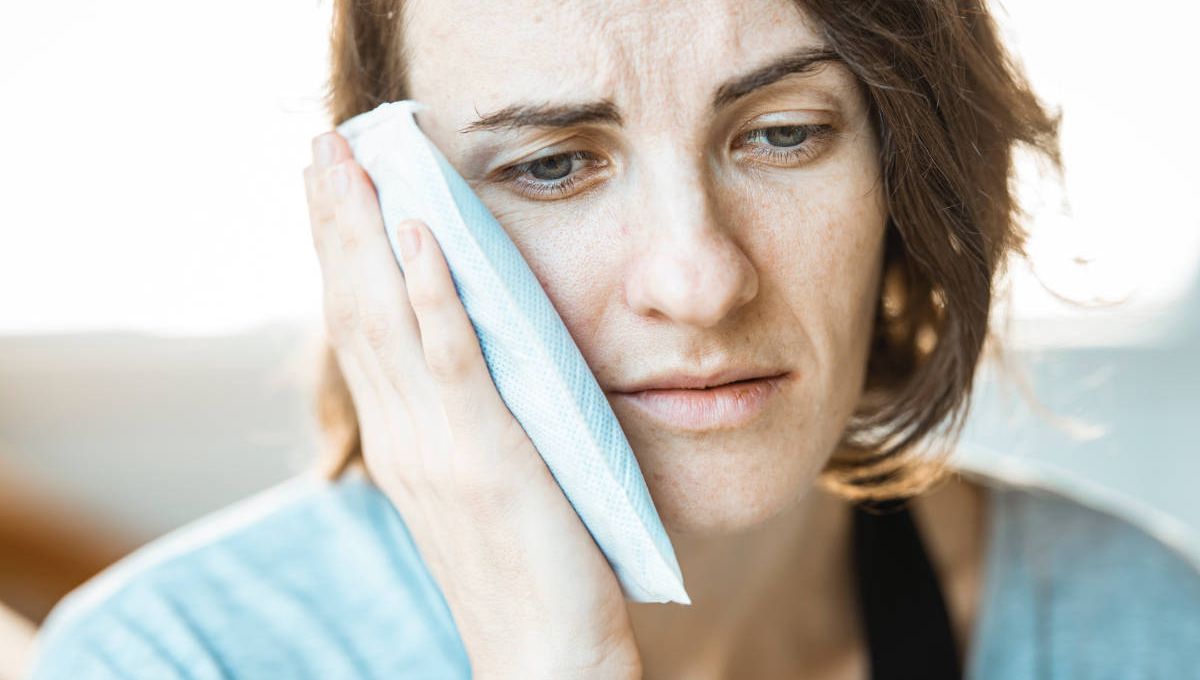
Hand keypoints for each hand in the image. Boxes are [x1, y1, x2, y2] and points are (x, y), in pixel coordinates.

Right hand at [302, 131, 641, 678]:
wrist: (544, 655)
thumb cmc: (524, 571)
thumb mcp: (480, 484)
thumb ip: (462, 423)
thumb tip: (469, 362)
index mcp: (401, 442)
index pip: (357, 328)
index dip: (339, 253)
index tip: (330, 188)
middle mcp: (402, 437)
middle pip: (353, 307)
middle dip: (336, 221)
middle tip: (322, 144)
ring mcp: (437, 445)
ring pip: (385, 317)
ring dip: (365, 231)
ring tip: (350, 160)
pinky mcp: (487, 454)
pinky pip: (451, 358)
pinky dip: (430, 291)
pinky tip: (418, 232)